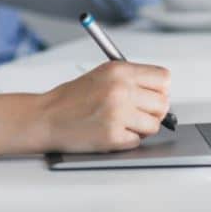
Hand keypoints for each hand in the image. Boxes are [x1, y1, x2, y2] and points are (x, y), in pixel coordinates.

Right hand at [39, 61, 169, 152]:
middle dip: (153, 111)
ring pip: (154, 125)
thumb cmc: (71, 98)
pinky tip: (110, 131)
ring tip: (121, 123)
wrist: (46, 117)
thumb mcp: (102, 75)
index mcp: (119, 70)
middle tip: (136, 113)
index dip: (159, 90)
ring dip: (141, 128)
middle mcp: (121, 89)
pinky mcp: (113, 135)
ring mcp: (118, 113)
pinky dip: (127, 139)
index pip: (163, 78)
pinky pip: (138, 141)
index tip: (151, 95)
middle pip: (163, 104)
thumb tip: (161, 93)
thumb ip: (131, 79)